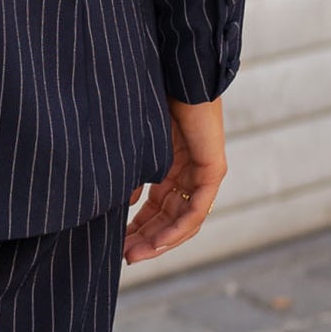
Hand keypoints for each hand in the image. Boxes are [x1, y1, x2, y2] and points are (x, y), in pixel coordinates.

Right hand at [123, 97, 225, 264]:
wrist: (178, 74)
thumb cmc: (153, 97)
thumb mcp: (138, 144)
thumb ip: (132, 174)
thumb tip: (120, 204)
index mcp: (170, 166)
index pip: (157, 208)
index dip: (138, 228)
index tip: (118, 244)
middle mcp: (187, 173)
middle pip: (169, 218)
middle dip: (146, 240)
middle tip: (125, 258)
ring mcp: (202, 173)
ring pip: (184, 219)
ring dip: (161, 240)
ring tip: (136, 254)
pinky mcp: (212, 169)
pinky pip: (196, 208)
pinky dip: (178, 228)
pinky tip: (160, 241)